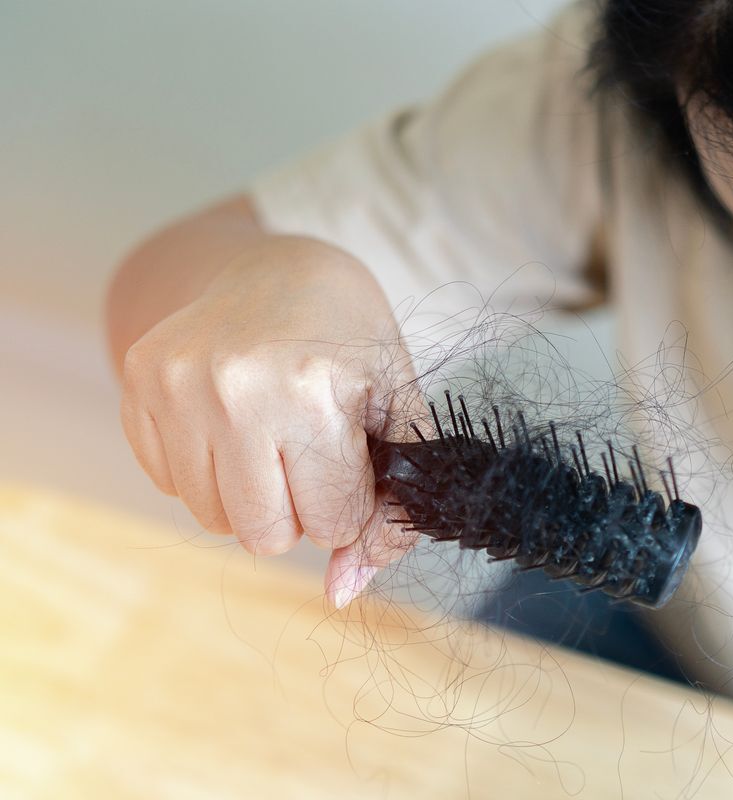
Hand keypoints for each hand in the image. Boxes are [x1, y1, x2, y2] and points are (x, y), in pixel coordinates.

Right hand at [119, 236, 419, 606]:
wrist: (281, 270)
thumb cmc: (353, 345)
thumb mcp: (397, 416)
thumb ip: (391, 511)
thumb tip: (339, 596)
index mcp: (312, 390)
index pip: (331, 522)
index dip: (350, 503)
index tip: (352, 458)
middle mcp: (234, 388)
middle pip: (265, 535)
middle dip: (300, 510)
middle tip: (312, 451)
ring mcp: (176, 384)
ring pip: (214, 520)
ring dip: (252, 495)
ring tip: (273, 434)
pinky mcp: (138, 384)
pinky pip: (171, 487)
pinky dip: (209, 471)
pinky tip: (233, 422)